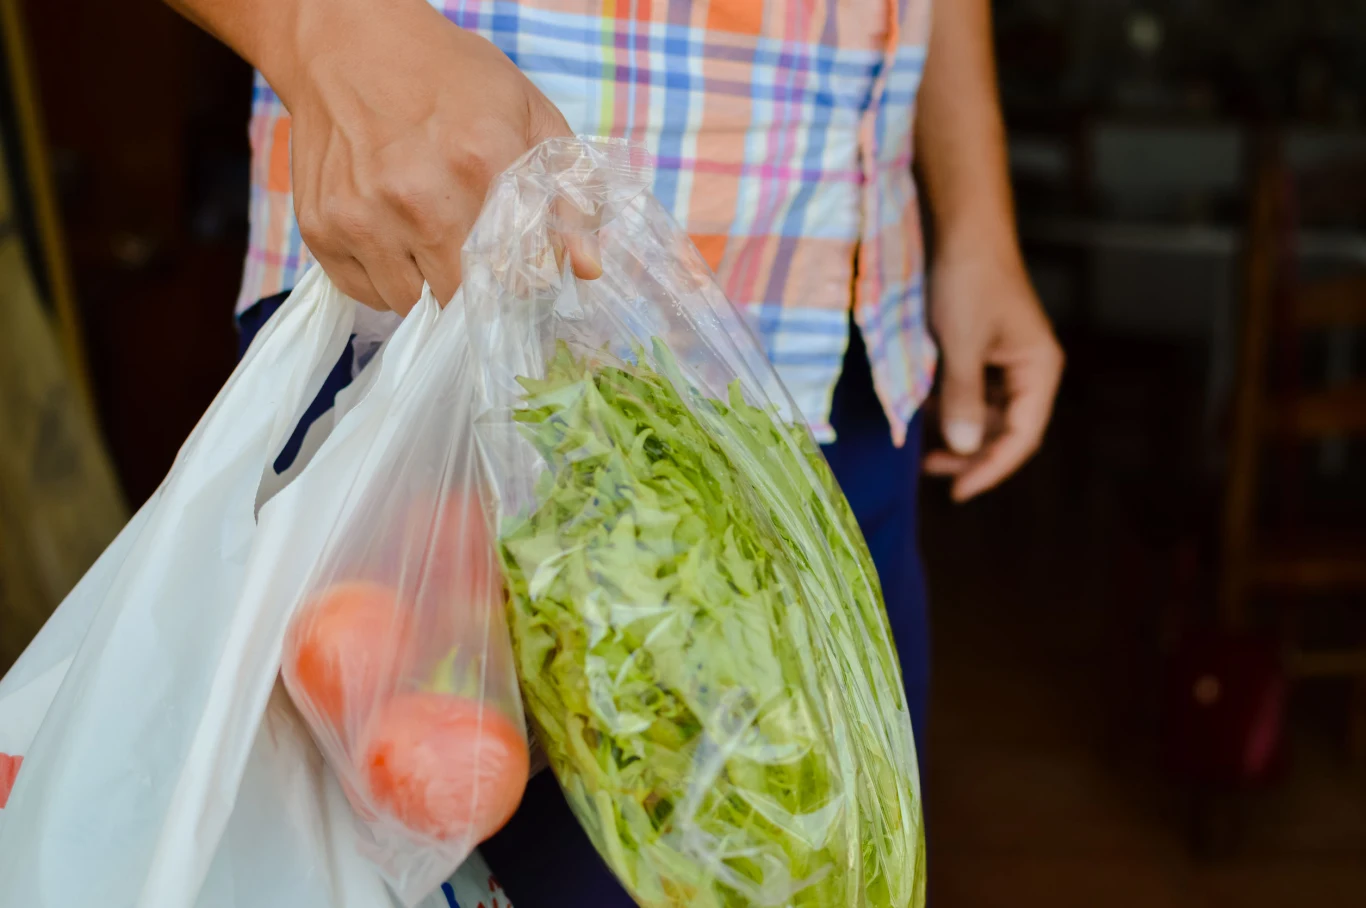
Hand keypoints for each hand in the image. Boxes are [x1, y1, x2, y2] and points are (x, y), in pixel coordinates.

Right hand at [273, 0, 598, 312]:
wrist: (347, 42)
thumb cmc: (448, 77)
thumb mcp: (527, 114)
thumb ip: (569, 192)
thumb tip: (588, 268)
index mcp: (481, 165)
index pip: (517, 276)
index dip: (523, 283)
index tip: (520, 270)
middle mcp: (419, 198)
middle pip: (464, 299)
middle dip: (476, 289)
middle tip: (473, 255)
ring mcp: (363, 217)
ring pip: (411, 305)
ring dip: (428, 286)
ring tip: (428, 237)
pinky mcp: (321, 229)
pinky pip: (366, 294)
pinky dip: (385, 280)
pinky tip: (392, 235)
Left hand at [922, 244, 1062, 501]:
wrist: (962, 228)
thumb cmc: (968, 280)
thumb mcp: (961, 344)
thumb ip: (963, 399)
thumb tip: (965, 450)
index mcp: (1039, 370)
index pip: (1022, 438)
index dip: (990, 469)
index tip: (956, 492)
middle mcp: (1030, 369)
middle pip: (1007, 431)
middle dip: (972, 454)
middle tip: (931, 472)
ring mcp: (1007, 360)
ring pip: (988, 415)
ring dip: (960, 432)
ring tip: (924, 446)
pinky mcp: (984, 350)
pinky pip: (973, 393)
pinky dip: (952, 408)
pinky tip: (926, 412)